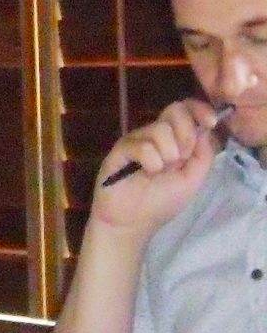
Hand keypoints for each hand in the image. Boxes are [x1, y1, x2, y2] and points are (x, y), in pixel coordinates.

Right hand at [89, 98, 224, 235]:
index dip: (201, 110)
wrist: (132, 222)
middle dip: (186, 135)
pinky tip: (146, 173)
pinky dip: (151, 162)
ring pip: (160, 129)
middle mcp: (154, 135)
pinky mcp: (120, 149)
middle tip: (180, 159)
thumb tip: (205, 129)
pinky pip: (143, 146)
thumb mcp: (193, 180)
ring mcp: (137, 140)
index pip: (187, 111)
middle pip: (175, 111)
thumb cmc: (161, 202)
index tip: (211, 122)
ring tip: (159, 172)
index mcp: (174, 139)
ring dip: (168, 154)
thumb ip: (203, 155)